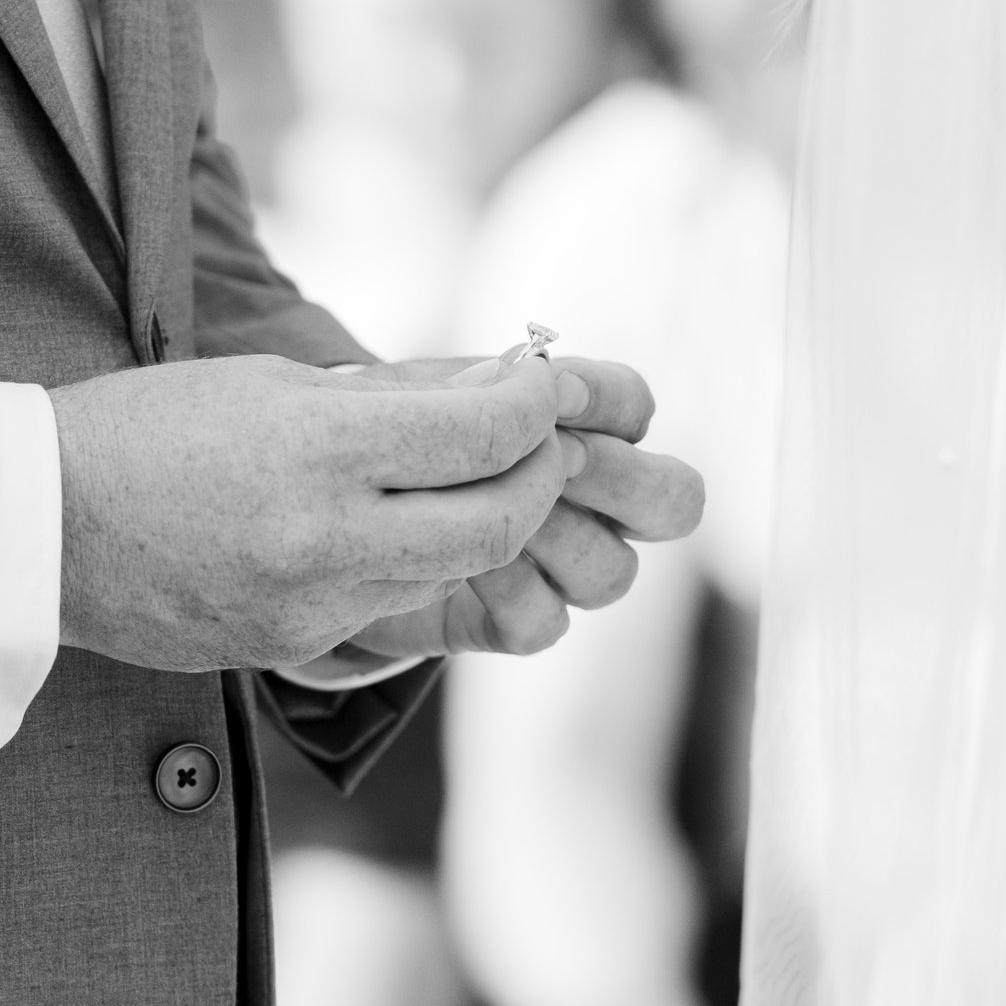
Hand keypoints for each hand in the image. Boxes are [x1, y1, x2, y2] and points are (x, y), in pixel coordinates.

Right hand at [52, 349, 576, 674]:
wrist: (34, 527)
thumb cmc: (147, 430)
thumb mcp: (269, 385)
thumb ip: (385, 399)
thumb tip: (491, 395)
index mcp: (317, 449)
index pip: (484, 435)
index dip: (535, 407)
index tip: (542, 385)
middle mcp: (324, 537)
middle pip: (499, 523)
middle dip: (537, 476)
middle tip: (536, 441)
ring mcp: (311, 606)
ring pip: (448, 569)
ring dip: (476, 521)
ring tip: (463, 474)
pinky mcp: (293, 646)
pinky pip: (384, 604)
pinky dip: (403, 561)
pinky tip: (377, 524)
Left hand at [345, 354, 704, 663]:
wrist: (331, 502)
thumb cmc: (391, 429)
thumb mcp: (430, 391)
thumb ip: (492, 388)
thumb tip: (546, 383)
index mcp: (586, 425)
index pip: (636, 405)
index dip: (607, 402)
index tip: (550, 394)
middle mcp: (596, 501)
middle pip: (674, 500)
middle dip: (617, 479)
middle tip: (553, 460)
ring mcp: (565, 567)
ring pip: (613, 572)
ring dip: (552, 537)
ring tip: (485, 512)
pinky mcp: (517, 622)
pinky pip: (545, 622)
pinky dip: (503, 593)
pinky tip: (455, 564)